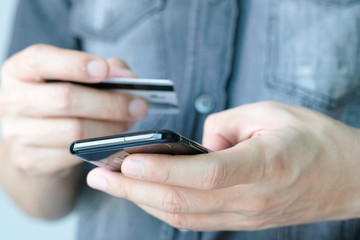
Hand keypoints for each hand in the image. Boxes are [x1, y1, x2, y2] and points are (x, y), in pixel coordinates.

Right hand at [0, 44, 147, 175]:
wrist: (36, 141)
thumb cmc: (63, 102)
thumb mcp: (79, 78)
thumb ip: (106, 70)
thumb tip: (128, 78)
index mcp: (20, 71)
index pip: (41, 60)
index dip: (75, 63)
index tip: (104, 69)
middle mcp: (11, 100)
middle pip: (66, 99)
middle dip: (110, 103)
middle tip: (138, 106)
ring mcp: (17, 133)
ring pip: (74, 131)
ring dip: (111, 128)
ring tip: (130, 124)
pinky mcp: (29, 160)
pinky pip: (73, 156)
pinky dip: (100, 149)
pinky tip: (114, 142)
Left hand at [87, 101, 359, 230]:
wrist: (347, 178)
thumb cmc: (314, 140)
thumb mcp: (270, 113)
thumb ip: (224, 125)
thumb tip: (195, 142)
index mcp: (263, 166)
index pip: (205, 174)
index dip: (163, 171)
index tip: (126, 163)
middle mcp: (251, 199)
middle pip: (183, 202)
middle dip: (134, 191)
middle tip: (100, 176)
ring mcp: (245, 216)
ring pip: (183, 217)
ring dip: (142, 202)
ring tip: (112, 185)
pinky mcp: (242, 221)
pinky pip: (195, 219)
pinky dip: (164, 208)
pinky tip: (143, 195)